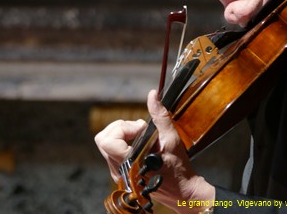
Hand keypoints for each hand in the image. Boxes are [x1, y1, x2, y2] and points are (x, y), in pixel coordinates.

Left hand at [94, 90, 214, 212]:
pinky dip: (122, 143)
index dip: (122, 128)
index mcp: (130, 164)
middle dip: (120, 128)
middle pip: (103, 140)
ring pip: (106, 145)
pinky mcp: (121, 173)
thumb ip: (159, 116)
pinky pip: (112, 152)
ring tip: (141, 136)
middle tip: (139, 129)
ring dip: (121, 135)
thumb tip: (152, 96)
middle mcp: (120, 171)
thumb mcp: (171, 139)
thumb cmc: (179, 169)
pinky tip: (139, 145)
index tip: (141, 128)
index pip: (107, 141)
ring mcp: (119, 173)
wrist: (183, 192)